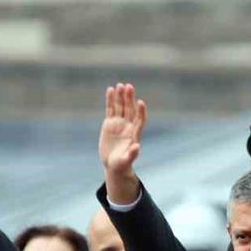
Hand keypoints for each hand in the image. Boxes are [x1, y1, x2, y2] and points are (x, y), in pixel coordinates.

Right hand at [99, 83, 145, 203]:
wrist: (113, 164)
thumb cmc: (121, 164)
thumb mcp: (126, 161)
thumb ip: (132, 154)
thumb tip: (137, 147)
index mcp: (134, 134)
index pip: (140, 120)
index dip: (141, 111)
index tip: (140, 102)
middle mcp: (128, 126)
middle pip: (130, 109)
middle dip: (129, 98)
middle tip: (129, 87)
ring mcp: (119, 123)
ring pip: (121, 107)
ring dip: (121, 96)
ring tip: (120, 85)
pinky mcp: (109, 123)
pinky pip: (110, 109)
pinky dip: (110, 100)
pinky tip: (110, 90)